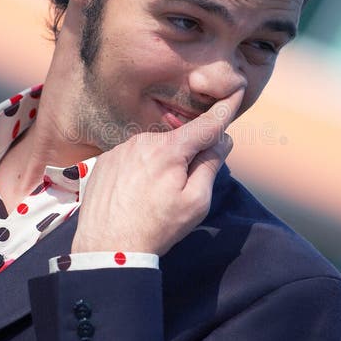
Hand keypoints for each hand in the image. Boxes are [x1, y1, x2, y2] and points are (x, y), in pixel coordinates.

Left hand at [71, 88, 243, 256]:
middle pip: (178, 141)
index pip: (205, 124)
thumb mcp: (195, 202)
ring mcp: (120, 149)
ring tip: (152, 199)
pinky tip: (135, 195)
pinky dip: (140, 171)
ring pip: (154, 150)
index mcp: (168, 149)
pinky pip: (132, 158)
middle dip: (187, 156)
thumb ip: (210, 165)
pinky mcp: (105, 161)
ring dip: (161, 165)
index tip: (236, 92)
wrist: (106, 249)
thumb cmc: (156, 228)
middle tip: (181, 191)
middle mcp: (142, 140)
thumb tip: (222, 140)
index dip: (224, 110)